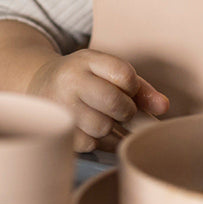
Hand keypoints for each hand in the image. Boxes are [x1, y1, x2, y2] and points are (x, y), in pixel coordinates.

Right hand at [27, 49, 168, 151]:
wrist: (39, 84)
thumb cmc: (84, 79)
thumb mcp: (107, 72)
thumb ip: (140, 89)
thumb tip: (163, 107)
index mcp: (86, 60)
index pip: (124, 74)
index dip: (132, 87)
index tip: (127, 90)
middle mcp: (70, 81)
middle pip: (115, 102)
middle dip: (125, 111)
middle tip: (120, 110)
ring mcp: (61, 107)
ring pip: (103, 127)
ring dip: (111, 127)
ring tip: (103, 117)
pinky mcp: (58, 130)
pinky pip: (92, 143)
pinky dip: (99, 140)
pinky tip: (92, 129)